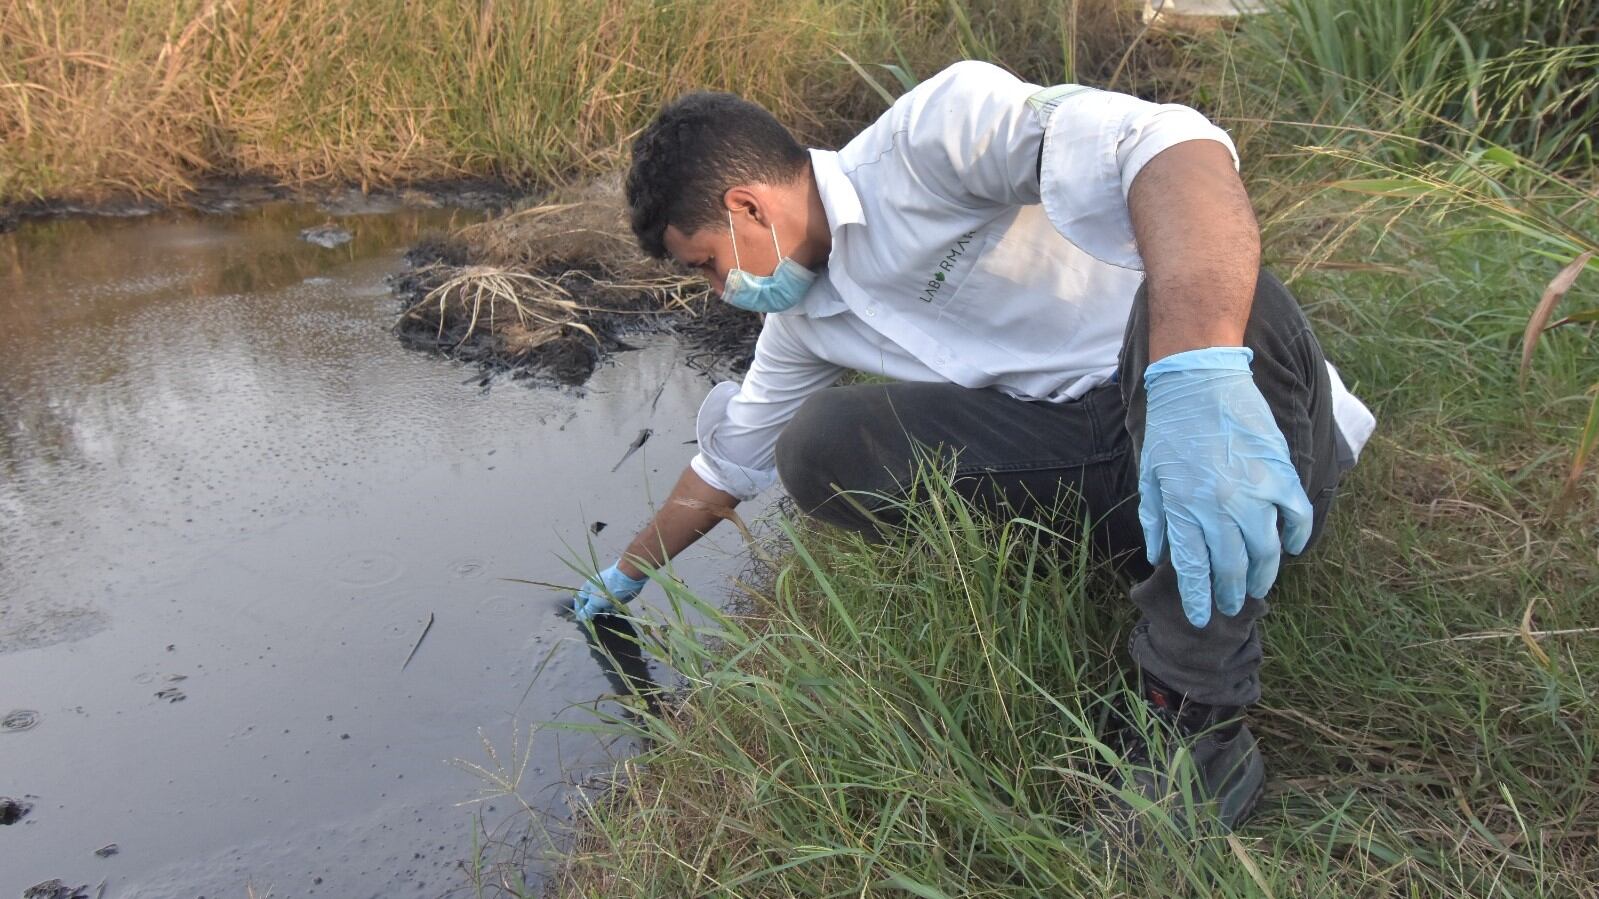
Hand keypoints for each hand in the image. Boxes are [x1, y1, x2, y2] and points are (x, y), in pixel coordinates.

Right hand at [571, 562, 648, 622]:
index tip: (582, 621)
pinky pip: (609, 605)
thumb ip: (589, 610)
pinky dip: (609, 610)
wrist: (627, 578)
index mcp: (587, 589)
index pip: (580, 601)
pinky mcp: (614, 596)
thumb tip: (581, 617)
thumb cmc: (608, 589)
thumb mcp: (595, 601)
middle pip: (591, 604)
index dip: (580, 611)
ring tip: (602, 621)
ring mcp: (605, 593)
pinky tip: (610, 616)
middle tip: (593, 623)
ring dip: (601, 613)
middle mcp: (595, 591)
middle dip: (592, 613)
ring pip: (600, 606)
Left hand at [1138, 347, 1312, 627]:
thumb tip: (1160, 556)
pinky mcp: (1279, 473)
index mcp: (1183, 508)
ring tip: (1260, 586)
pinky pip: (1297, 517)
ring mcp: (1253, 492)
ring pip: (1266, 551)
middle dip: (1232, 594)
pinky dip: (1298, 537)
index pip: (1193, 569)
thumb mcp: (1150, 474)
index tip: (1202, 618)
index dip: (1199, 599)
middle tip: (1234, 607)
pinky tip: (1292, 548)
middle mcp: (1219, 507)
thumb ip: (1156, 518)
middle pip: (1231, 568)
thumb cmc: (1170, 427)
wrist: (1199, 379)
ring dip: (1265, 575)